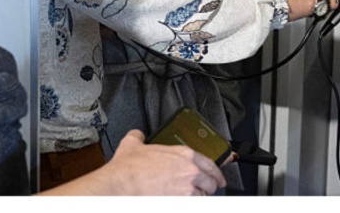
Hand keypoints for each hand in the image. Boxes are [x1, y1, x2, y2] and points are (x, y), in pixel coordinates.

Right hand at [50, 130, 225, 195]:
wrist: (122, 186)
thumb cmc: (128, 168)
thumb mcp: (133, 144)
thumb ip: (139, 136)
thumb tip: (138, 135)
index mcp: (182, 154)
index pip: (209, 163)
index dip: (216, 172)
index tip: (217, 176)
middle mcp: (189, 171)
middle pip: (211, 181)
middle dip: (209, 185)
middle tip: (207, 188)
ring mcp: (187, 189)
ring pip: (203, 195)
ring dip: (200, 196)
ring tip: (192, 197)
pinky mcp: (182, 203)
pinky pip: (194, 205)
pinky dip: (191, 204)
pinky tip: (183, 202)